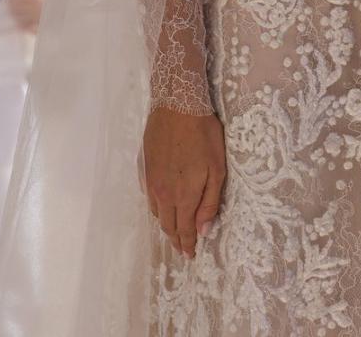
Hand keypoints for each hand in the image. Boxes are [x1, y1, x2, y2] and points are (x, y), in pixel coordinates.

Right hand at [142, 107, 226, 257]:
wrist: (176, 105)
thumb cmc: (203, 135)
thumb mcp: (217, 168)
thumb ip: (210, 202)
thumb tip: (204, 231)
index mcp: (182, 196)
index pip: (184, 229)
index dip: (187, 244)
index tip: (190, 255)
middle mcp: (162, 194)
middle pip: (168, 225)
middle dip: (176, 238)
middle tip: (182, 248)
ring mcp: (150, 181)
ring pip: (156, 212)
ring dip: (165, 224)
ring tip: (173, 230)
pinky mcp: (144, 168)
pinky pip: (148, 197)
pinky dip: (156, 207)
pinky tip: (161, 205)